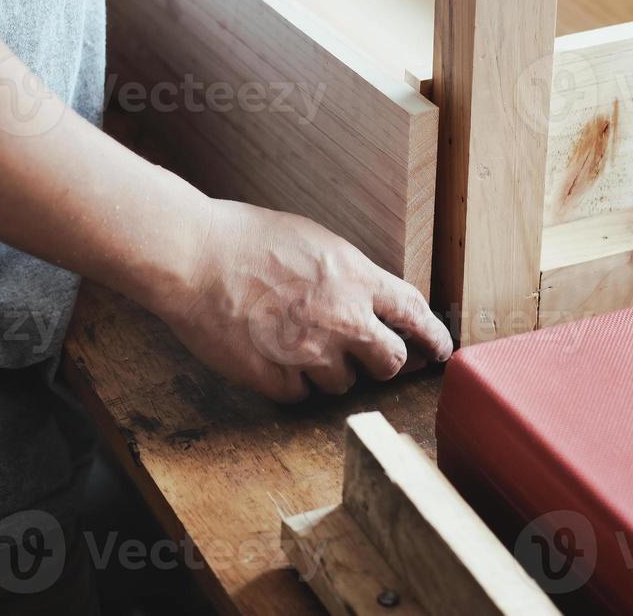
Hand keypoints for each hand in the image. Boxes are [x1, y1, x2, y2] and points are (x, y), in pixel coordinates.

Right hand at [149, 200, 453, 402]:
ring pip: (342, 383)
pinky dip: (291, 382)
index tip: (439, 349)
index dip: (432, 336)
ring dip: (330, 370)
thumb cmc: (244, 238)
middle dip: (384, 362)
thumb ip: (346, 273)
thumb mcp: (313, 240)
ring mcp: (309, 353)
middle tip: (370, 359)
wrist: (194, 257)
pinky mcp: (276, 378)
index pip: (414, 313)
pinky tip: (273, 358)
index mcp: (355, 277)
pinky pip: (299, 394)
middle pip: (389, 361)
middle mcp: (342, 319)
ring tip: (298, 343)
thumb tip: (365, 296)